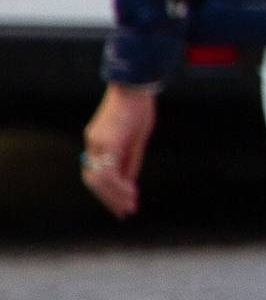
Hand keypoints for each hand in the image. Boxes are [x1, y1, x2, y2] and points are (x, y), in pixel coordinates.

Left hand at [81, 84, 157, 218]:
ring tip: (128, 207)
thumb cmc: (138, 108)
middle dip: (109, 199)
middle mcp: (93, 144)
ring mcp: (97, 143)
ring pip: (98, 180)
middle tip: (124, 212)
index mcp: (99, 142)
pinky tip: (131, 194)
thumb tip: (128, 183)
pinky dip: (119, 187)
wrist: (134, 87)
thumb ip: (130, 161)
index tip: (123, 204)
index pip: (97, 173)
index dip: (108, 191)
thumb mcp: (136, 138)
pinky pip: (109, 172)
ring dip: (113, 197)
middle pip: (93, 180)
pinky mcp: (106, 142)